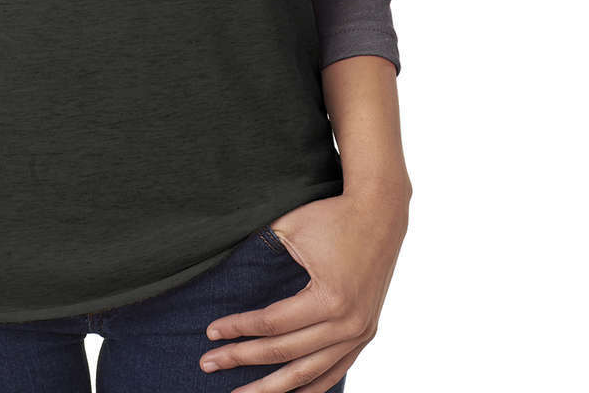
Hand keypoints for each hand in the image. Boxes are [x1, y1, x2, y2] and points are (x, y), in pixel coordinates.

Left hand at [199, 184, 408, 392]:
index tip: (211, 333)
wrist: (380, 213)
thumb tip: (226, 274)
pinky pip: (334, 372)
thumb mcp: (291, 228)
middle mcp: (348, 324)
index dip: (238, 329)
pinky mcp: (365, 334)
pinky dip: (308, 386)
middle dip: (242, 359)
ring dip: (272, 387)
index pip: (272, 324)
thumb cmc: (332, 217)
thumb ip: (262, 253)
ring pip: (308, 373)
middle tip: (208, 364)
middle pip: (285, 353)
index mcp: (329, 299)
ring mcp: (359, 333)